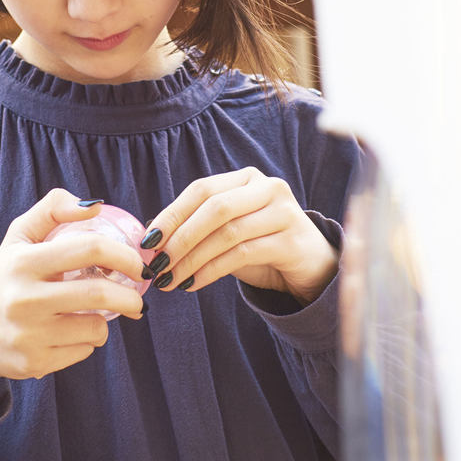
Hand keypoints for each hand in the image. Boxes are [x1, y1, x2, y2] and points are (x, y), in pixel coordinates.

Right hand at [0, 190, 147, 415]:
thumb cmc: (5, 278)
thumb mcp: (19, 236)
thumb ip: (53, 208)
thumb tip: (94, 205)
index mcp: (23, 262)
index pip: (89, 249)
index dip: (124, 255)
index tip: (137, 263)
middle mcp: (23, 299)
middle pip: (99, 293)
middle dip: (130, 296)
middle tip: (138, 297)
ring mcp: (28, 334)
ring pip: (96, 327)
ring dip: (107, 320)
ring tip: (94, 313)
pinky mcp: (33, 363)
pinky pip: (83, 351)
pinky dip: (89, 341)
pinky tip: (72, 333)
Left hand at [143, 167, 338, 304]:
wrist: (311, 268)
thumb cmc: (262, 246)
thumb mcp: (227, 232)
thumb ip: (195, 226)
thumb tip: (149, 231)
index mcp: (247, 177)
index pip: (202, 189)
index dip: (172, 213)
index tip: (148, 240)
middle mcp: (268, 187)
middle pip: (214, 207)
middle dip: (180, 237)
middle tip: (157, 263)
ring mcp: (283, 212)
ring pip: (226, 233)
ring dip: (192, 259)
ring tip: (170, 279)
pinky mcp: (291, 240)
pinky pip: (242, 254)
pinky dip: (211, 270)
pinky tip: (193, 284)